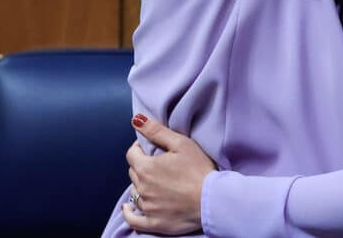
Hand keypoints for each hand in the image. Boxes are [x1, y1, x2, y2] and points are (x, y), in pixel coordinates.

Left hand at [120, 113, 216, 235]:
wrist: (213, 200)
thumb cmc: (199, 170)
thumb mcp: (181, 143)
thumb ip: (156, 131)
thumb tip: (136, 119)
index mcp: (146, 168)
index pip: (132, 154)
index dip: (139, 147)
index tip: (149, 147)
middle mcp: (142, 188)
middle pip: (133, 172)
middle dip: (141, 165)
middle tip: (157, 163)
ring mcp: (147, 207)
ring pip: (135, 192)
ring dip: (141, 185)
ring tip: (154, 182)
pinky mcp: (154, 222)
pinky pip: (134, 219)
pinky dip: (130, 213)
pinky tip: (129, 208)